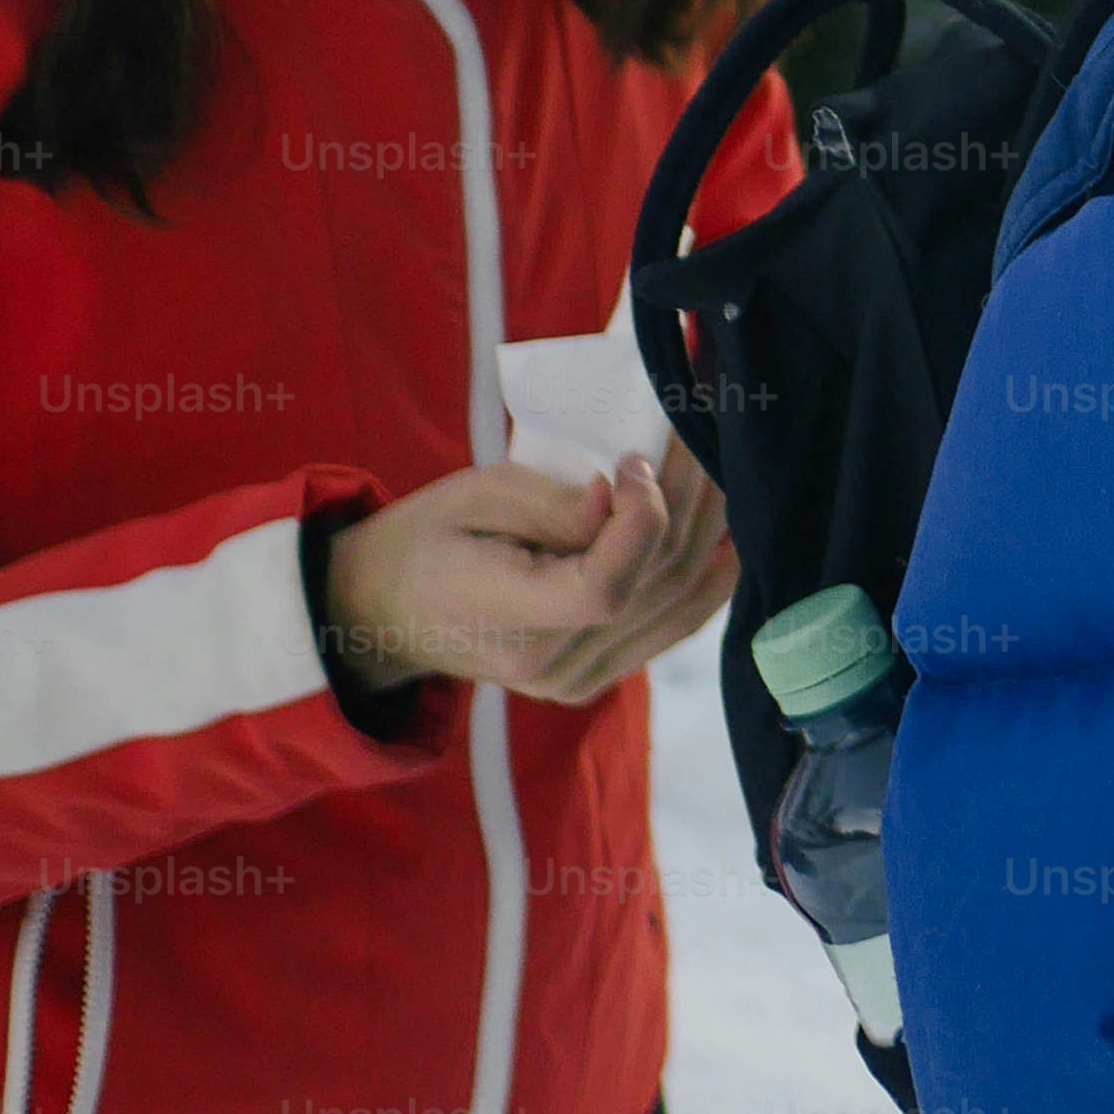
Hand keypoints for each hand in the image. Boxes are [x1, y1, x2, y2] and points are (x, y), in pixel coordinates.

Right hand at [320, 440, 737, 707]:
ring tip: (719, 465)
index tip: (636, 459)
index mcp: (505, 621)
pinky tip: (730, 534)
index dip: (643, 520)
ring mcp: (573, 680)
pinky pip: (668, 628)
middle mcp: (548, 665)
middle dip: (688, 499)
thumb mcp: (473, 497)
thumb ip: (552, 504)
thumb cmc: (426, 540)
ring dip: (708, 528)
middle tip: (701, 433)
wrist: (383, 612)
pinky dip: (705, 578)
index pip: (604, 587)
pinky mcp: (592, 678)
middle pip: (652, 583)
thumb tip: (622, 499)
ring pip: (673, 601)